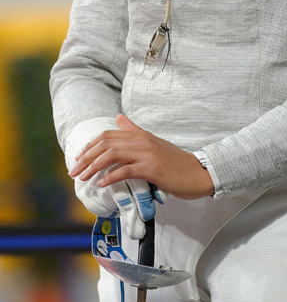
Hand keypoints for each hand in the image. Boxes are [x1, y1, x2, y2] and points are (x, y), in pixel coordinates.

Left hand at [69, 114, 214, 199]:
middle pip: (106, 144)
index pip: (108, 134)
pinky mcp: (151, 169)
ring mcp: (147, 154)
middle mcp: (141, 141)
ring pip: (112, 155)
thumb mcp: (153, 142)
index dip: (90, 145)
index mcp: (140, 135)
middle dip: (86, 157)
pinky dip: (110, 177)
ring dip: (93, 166)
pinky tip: (101, 183)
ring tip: (83, 177)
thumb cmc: (175, 162)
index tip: (79, 158)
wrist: (198, 172)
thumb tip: (119, 118)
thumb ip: (135, 130)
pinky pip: (125, 171)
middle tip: (74, 171)